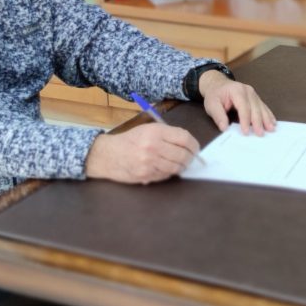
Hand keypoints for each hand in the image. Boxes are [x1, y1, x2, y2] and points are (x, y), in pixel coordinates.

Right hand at [84, 122, 200, 183]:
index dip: (194, 145)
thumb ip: (168, 134)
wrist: (109, 155)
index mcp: (155, 131)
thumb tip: (189, 144)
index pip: (184, 138)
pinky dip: (169, 173)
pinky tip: (165, 168)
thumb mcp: (148, 129)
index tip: (196, 148)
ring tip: (180, 164)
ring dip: (181, 167)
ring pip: (177, 167)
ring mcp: (150, 162)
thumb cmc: (130, 140)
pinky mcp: (146, 175)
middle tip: (190, 158)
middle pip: (183, 155)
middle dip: (190, 158)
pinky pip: (166, 175)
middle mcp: (153, 146)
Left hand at [199, 70, 276, 135]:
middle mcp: (247, 91)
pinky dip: (268, 115)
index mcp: (236, 90)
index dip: (245, 120)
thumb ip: (218, 116)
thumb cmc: (215, 94)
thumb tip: (224, 128)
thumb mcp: (211, 104)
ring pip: (261, 107)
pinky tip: (272, 122)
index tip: (246, 132)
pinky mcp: (255, 97)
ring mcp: (253, 93)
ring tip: (271, 129)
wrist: (217, 84)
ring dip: (266, 119)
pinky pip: (263, 106)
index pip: (243, 107)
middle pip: (255, 108)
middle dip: (258, 122)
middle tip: (260, 134)